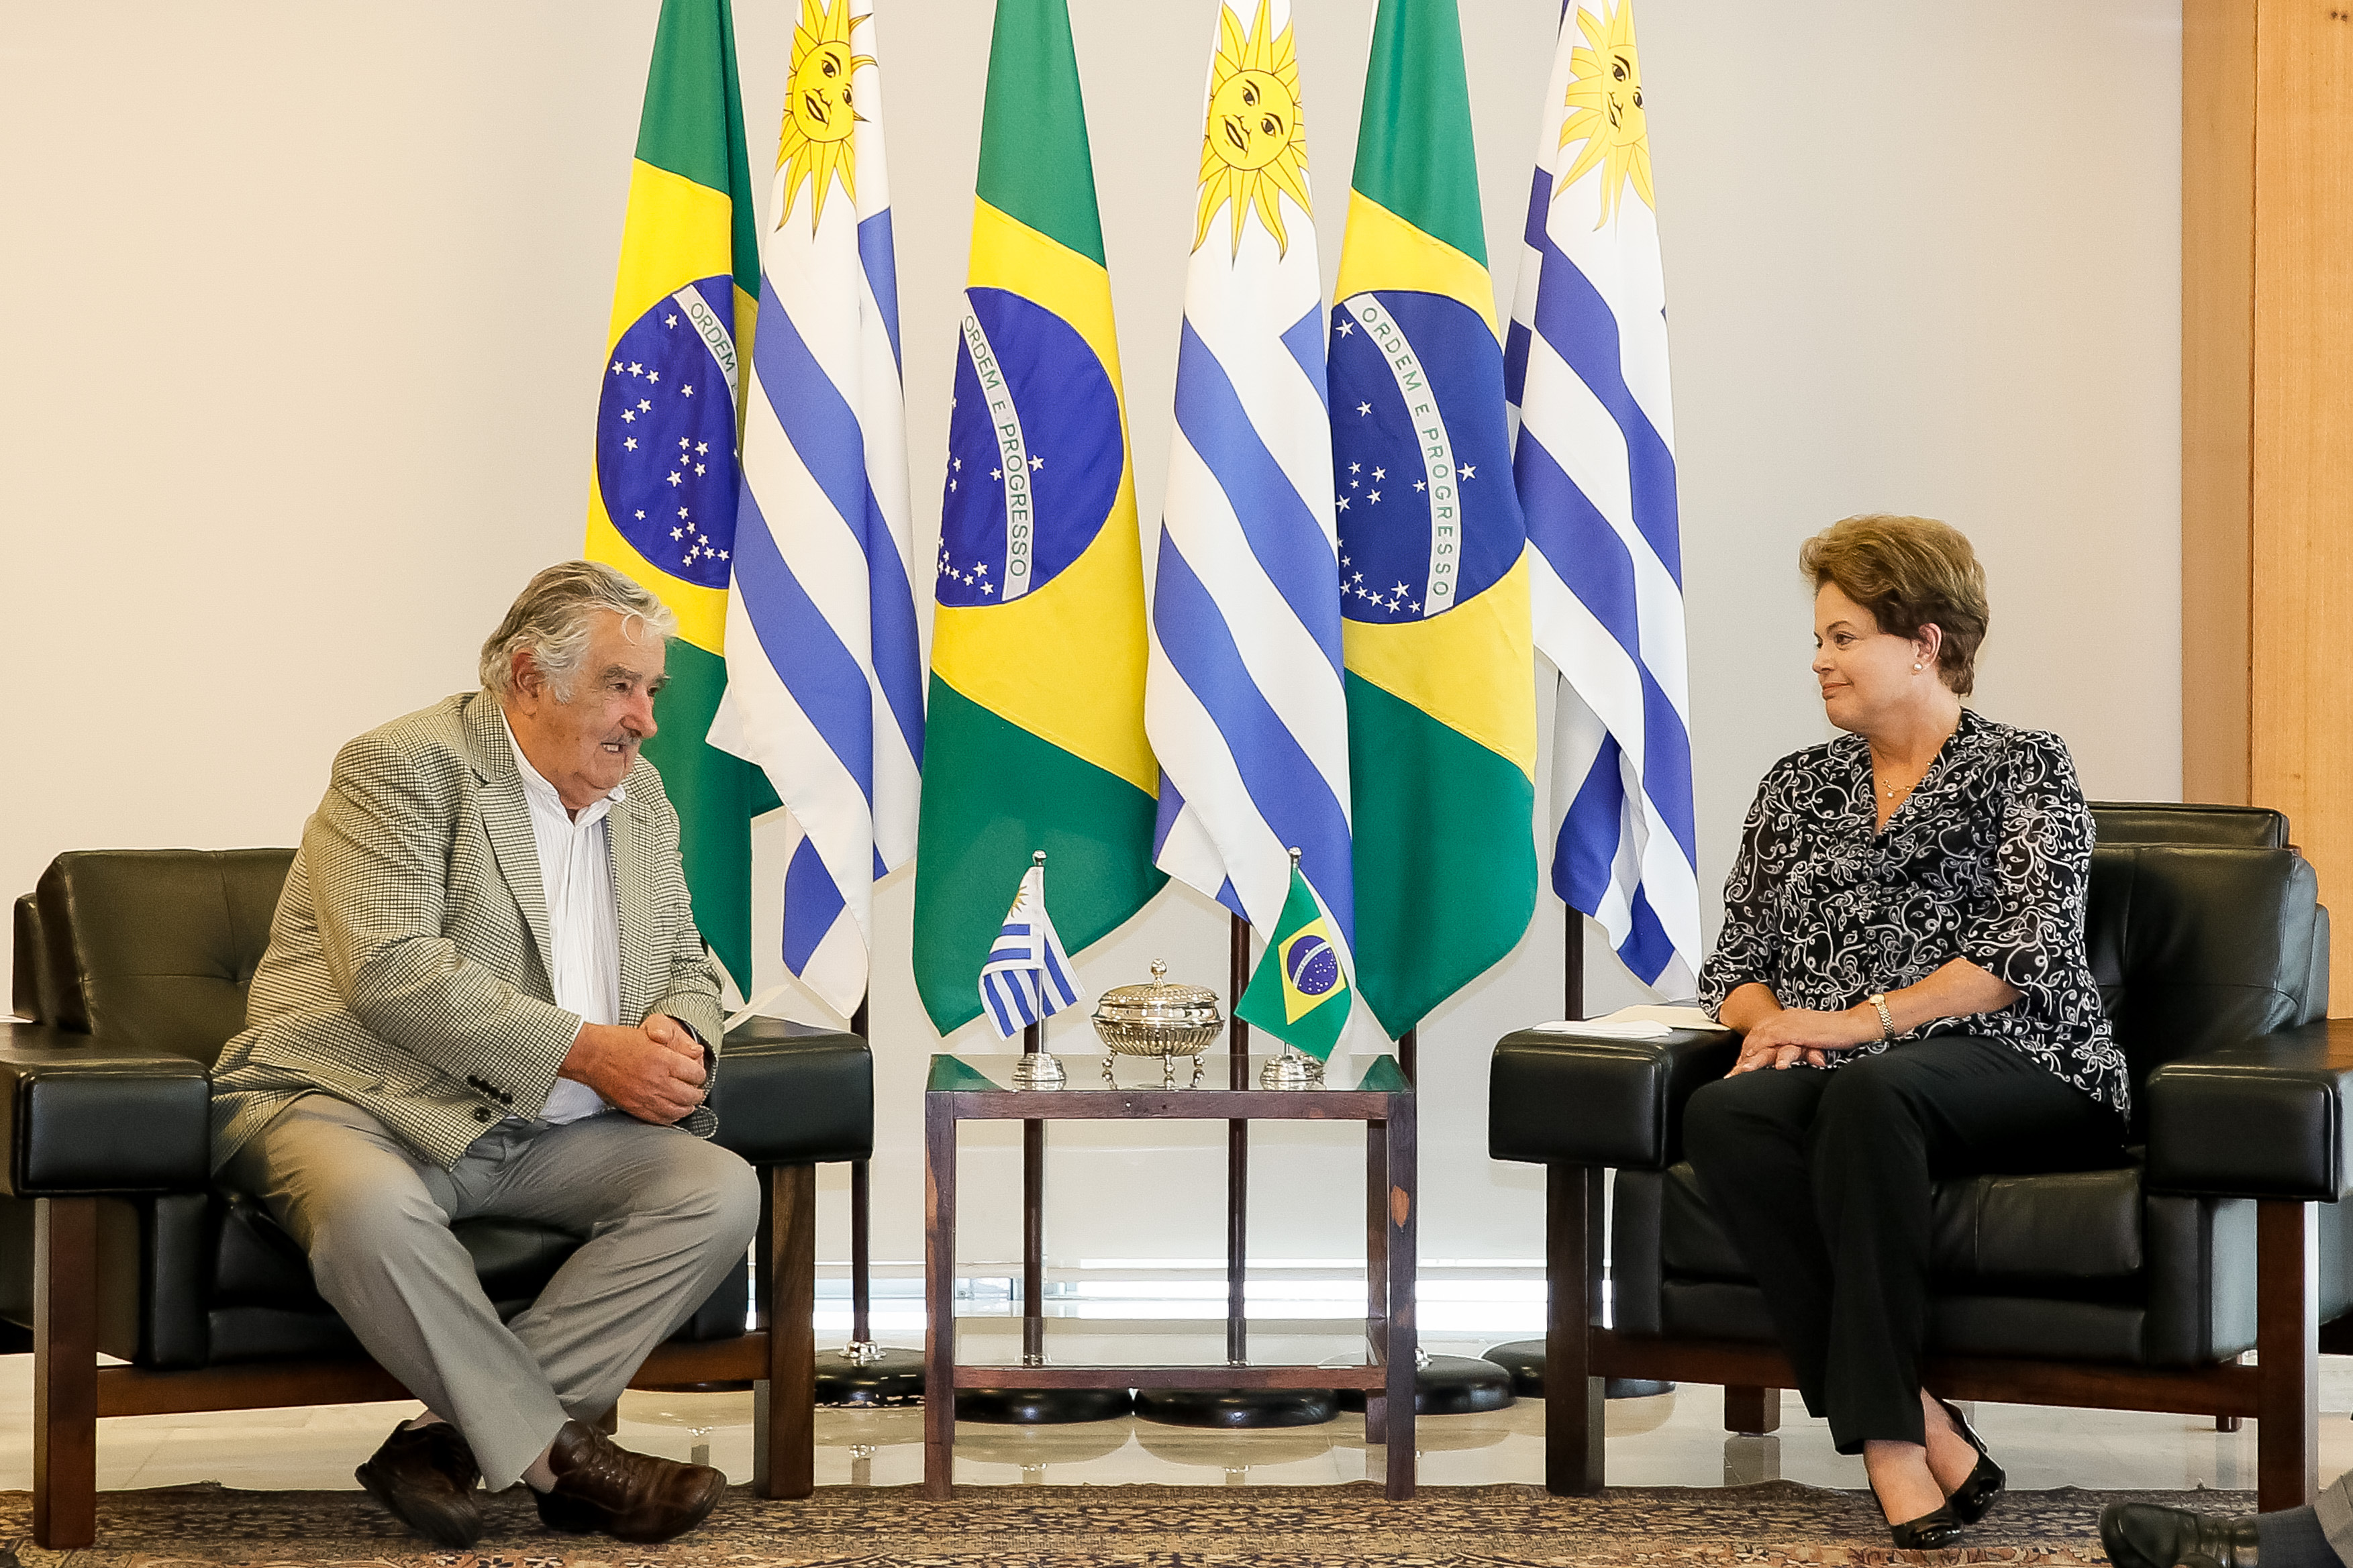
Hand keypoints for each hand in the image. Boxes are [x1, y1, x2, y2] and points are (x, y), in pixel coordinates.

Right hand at [561, 1017, 706, 1123]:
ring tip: (688, 1103)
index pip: (695, 1074)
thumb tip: (695, 1053)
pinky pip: (660, 1119)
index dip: (699, 1074)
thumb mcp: (650, 1035)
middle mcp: (657, 1080)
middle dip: (697, 1093)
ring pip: (678, 1110)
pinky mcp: (634, 1107)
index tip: (697, 1074)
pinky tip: (672, 1113)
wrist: (591, 1054)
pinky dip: (670, 1118)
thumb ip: (674, 1045)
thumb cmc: (615, 1042)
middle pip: (690, 1095)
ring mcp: (645, 1097)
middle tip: (697, 1091)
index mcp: (663, 1060)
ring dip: (687, 1107)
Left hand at [1728, 1006, 1879, 1074]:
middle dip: (1743, 1057)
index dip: (1750, 1053)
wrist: (1854, 1024)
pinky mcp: (1796, 1030)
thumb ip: (1801, 1046)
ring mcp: (1789, 1023)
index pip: (1763, 1036)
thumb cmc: (1839, 1033)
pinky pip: (1773, 1040)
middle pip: (1757, 1038)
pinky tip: (1753, 1061)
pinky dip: (1762, 1050)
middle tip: (1731, 1074)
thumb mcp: (1813, 1039)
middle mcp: (1785, 1019)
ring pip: (1761, 1040)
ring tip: (1738, 1071)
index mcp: (1788, 1021)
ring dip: (1749, 1057)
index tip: (1740, 1068)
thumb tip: (1792, 1060)